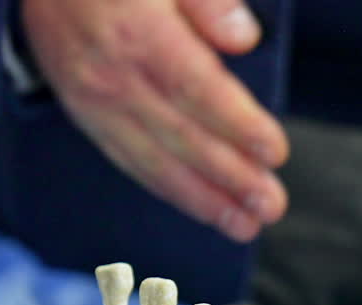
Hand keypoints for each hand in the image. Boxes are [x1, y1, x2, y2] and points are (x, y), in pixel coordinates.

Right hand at [21, 0, 288, 241]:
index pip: (196, 89)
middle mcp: (113, 76)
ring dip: (203, 200)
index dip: (238, 125)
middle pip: (182, 137)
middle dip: (230, 178)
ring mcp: (95, 103)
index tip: (274, 152)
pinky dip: (168, 190)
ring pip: (155, 162)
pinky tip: (201, 208)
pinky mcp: (86, 117)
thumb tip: (244, 39)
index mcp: (139, 33)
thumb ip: (208, 1)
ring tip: (244, 226)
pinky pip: (130, 162)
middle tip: (270, 206)